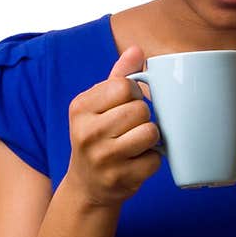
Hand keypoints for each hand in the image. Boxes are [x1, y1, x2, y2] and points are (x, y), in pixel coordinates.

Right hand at [65, 45, 162, 206]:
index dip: (134, 94)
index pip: (124, 86)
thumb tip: (137, 50)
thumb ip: (118, 77)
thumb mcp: (98, 105)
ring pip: (150, 132)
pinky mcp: (120, 179)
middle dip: (144, 117)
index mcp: (80, 108)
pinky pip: (155, 159)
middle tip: (133, 127)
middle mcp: (87, 133)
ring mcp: (103, 158)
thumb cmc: (97, 138)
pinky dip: (152, 160)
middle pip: (140, 109)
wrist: (87, 186)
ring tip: (137, 142)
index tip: (127, 105)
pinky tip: (137, 161)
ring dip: (151, 137)